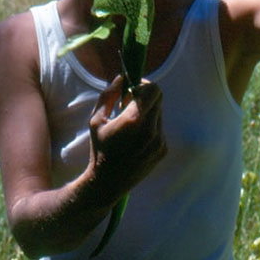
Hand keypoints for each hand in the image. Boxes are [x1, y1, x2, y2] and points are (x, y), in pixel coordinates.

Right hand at [88, 75, 165, 192]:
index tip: (130, 90)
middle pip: (158, 98)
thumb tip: (121, 76)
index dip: (142, 84)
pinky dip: (150, 126)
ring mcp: (159, 141)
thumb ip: (109, 94)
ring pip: (159, 112)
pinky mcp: (163, 149)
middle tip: (129, 103)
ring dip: (147, 111)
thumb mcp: (96, 120)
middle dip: (145, 96)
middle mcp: (151, 130)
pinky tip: (135, 139)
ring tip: (130, 124)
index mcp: (134, 120)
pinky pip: (160, 128)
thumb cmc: (99, 148)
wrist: (108, 183)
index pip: (152, 89)